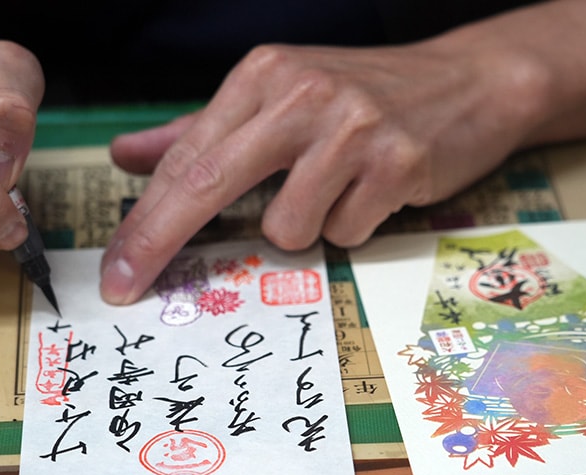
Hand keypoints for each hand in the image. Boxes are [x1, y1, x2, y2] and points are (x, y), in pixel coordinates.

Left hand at [103, 36, 536, 303]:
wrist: (470, 82)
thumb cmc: (367, 96)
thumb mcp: (280, 99)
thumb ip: (202, 132)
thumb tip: (127, 157)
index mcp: (265, 76)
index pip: (188, 157)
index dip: (144, 220)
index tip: (115, 270)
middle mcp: (303, 94)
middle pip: (210, 184)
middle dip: (162, 242)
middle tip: (129, 288)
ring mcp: (353, 128)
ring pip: (288, 226)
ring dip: (307, 226)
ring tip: (338, 191)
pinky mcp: (398, 163)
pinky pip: (346, 233)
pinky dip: (355, 226)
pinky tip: (374, 191)